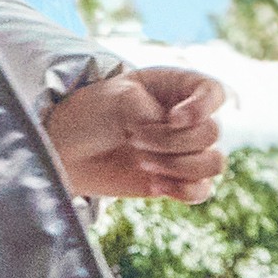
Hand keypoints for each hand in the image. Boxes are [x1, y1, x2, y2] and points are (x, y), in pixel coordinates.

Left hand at [45, 67, 226, 202]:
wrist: (64, 151)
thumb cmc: (88, 114)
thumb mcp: (115, 99)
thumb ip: (150, 111)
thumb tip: (175, 138)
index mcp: (173, 87)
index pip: (213, 91)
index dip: (203, 107)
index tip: (171, 118)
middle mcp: (185, 118)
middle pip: (212, 132)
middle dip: (172, 141)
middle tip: (133, 138)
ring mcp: (182, 149)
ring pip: (214, 163)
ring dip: (179, 166)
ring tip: (142, 163)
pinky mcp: (176, 179)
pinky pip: (202, 190)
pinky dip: (182, 190)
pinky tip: (153, 185)